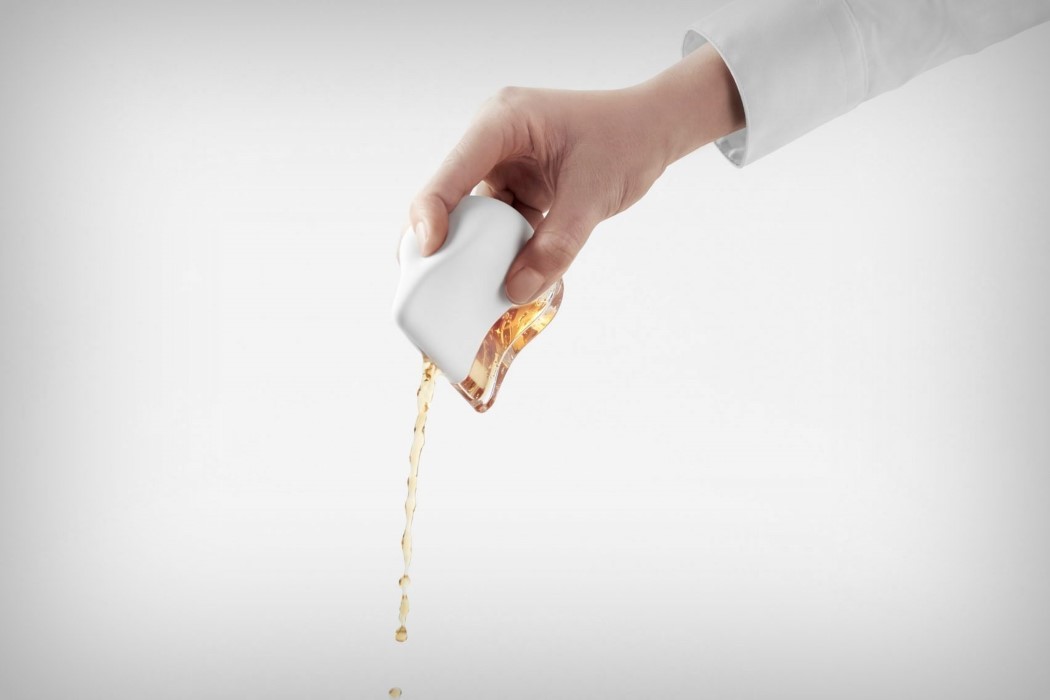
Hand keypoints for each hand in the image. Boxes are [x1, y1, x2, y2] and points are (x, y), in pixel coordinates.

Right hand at [407, 43, 743, 303]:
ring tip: (463, 292)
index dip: (432, 209)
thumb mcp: (592, 197)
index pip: (454, 167)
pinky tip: (500, 281)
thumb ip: (555, 246)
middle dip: (442, 238)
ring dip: (472, 251)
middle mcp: (492, 139)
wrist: (653, 130)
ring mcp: (502, 163)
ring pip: (472, 214)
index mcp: (503, 121)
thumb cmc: (626, 141)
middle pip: (450, 194)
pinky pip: (497, 223)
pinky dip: (499, 251)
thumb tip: (515, 292)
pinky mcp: (515, 185)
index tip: (426, 253)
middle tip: (429, 286)